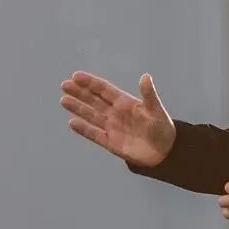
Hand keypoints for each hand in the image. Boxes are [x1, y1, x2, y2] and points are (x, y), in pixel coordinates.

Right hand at [60, 71, 175, 167]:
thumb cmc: (163, 128)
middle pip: (94, 100)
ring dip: (78, 108)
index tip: (76, 76)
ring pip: (91, 115)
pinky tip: (72, 122)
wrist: (165, 152)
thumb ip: (149, 94)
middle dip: (79, 92)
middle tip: (64, 85)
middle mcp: (116, 113)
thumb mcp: (156, 110)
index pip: (104, 90)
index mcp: (125, 102)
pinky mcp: (111, 143)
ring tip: (63, 100)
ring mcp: (112, 128)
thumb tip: (146, 76)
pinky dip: (83, 129)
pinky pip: (94, 134)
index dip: (90, 83)